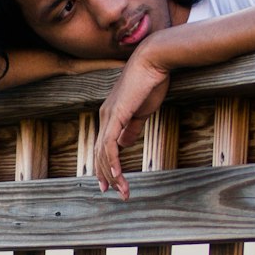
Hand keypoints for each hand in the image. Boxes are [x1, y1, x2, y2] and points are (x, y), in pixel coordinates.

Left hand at [94, 49, 169, 198]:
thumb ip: (132, 128)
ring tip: (122, 190)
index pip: (103, 147)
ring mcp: (108, 116)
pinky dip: (113, 162)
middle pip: (100, 153)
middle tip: (114, 193)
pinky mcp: (116, 115)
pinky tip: (118, 175)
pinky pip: (110, 144)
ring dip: (113, 174)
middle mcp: (104, 117)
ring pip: (103, 153)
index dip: (106, 167)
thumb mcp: (142, 111)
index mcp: (110, 116)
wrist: (154, 61)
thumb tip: (124, 144)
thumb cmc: (151, 82)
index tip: (112, 183)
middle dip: (107, 176)